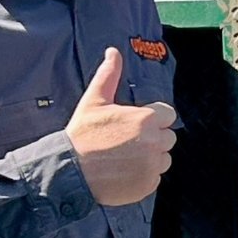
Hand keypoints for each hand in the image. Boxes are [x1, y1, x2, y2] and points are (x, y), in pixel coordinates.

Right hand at [66, 47, 174, 207]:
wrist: (69, 171)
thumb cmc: (82, 134)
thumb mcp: (94, 100)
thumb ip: (109, 75)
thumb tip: (113, 51)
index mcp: (146, 119)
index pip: (168, 115)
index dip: (153, 118)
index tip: (135, 124)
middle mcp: (154, 143)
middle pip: (168, 137)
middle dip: (153, 138)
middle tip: (127, 142)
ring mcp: (152, 166)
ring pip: (164, 159)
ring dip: (150, 158)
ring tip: (124, 158)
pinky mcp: (148, 185)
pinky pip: (155, 178)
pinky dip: (143, 176)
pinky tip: (123, 172)